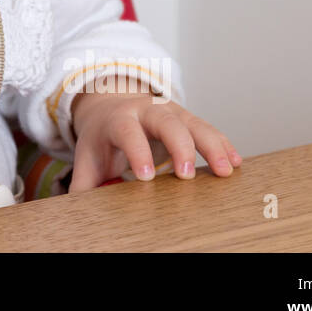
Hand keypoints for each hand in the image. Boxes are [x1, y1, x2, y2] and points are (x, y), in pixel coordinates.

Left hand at [67, 91, 242, 194]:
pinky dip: (223, 144)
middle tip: (187, 174)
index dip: (137, 151)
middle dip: (179, 146)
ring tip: (227, 171)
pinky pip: (209, 129)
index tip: (145, 177)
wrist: (111, 101)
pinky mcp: (188, 118)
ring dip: (212, 146)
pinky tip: (236, 162)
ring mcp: (171, 112)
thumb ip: (83, 182)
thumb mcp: (87, 154)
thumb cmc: (102, 136)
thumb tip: (75, 210)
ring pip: (194, 123)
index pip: (127, 131)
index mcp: (118, 119)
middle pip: (166, 122)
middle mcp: (147, 110)